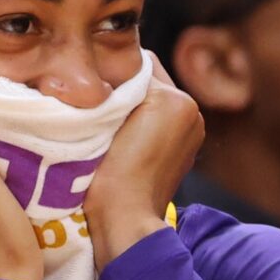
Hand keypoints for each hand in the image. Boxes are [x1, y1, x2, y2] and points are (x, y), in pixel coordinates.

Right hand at [84, 73, 203, 266]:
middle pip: (148, 81)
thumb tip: (109, 68)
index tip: (88, 73)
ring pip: (152, 101)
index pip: (141, 61)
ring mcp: (189, 136)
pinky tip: (117, 136)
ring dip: (129, 104)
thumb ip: (119, 85)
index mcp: (178, 100)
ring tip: (101, 115)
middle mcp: (191, 114)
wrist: (124, 219)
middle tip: (91, 92)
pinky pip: (157, 123)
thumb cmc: (112, 171)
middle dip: (122, 84)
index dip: (112, 64)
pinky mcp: (183, 154)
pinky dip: (139, 123)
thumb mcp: (112, 115)